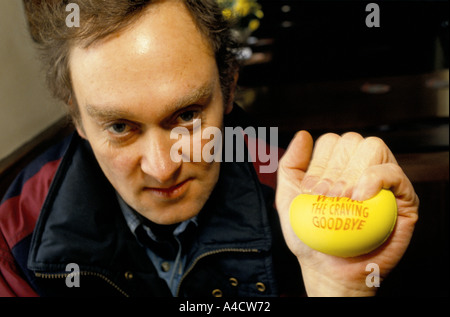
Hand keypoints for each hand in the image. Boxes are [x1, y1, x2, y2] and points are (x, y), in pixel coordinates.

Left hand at [275, 131, 418, 295]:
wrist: (328, 269)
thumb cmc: (309, 235)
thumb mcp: (288, 198)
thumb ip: (290, 164)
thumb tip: (303, 134)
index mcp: (337, 164)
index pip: (332, 141)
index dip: (319, 162)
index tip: (311, 190)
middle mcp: (361, 167)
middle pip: (352, 141)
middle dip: (335, 168)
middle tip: (327, 197)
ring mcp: (384, 180)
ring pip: (373, 148)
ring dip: (353, 172)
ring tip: (343, 200)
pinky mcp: (403, 198)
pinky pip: (393, 173)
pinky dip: (374, 179)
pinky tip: (360, 197)